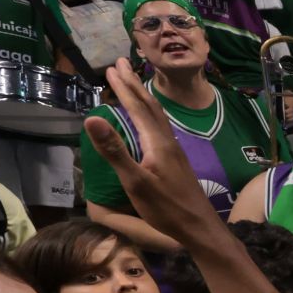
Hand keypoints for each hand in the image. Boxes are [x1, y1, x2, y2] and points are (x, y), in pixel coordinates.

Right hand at [83, 62, 228, 245]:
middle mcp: (168, 142)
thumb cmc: (167, 208)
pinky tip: (150, 121)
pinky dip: (151, 115)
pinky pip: (161, 128)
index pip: (138, 107)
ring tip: (134, 83)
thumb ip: (114, 150)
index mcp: (158, 143)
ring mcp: (175, 152)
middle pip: (150, 106)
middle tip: (120, 63)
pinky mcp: (177, 162)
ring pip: (158, 116)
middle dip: (134, 84)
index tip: (112, 67)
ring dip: (143, 97)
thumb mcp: (135, 181)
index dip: (124, 87)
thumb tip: (92, 118)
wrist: (201, 228)